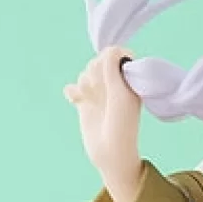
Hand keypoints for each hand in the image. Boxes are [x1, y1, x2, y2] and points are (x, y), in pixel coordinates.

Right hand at [63, 44, 142, 185]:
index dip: (109, 58)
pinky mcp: (85, 103)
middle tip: (101, 91)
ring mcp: (99, 93)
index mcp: (129, 80)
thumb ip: (113, 68)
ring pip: (85, 73)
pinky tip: (76, 100)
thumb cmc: (122, 124)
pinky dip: (73, 91)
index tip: (111, 71)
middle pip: (97, 61)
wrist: (111, 153)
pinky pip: (73, 87)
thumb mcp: (121, 93)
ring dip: (85, 82)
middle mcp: (114, 85)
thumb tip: (110, 48)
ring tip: (92, 98)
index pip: (116, 53)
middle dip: (95, 71)